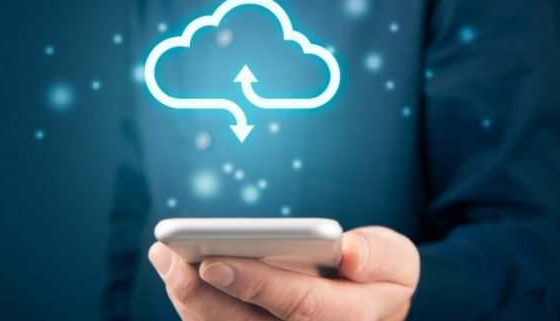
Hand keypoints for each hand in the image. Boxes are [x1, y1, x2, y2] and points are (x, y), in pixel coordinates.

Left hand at [148, 226, 419, 319]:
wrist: (366, 304)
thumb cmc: (375, 277)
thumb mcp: (395, 261)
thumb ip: (378, 255)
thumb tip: (346, 251)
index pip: (300, 308)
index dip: (256, 284)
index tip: (214, 262)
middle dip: (202, 295)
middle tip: (169, 256)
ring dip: (187, 299)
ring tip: (164, 255)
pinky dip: (192, 304)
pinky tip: (174, 270)